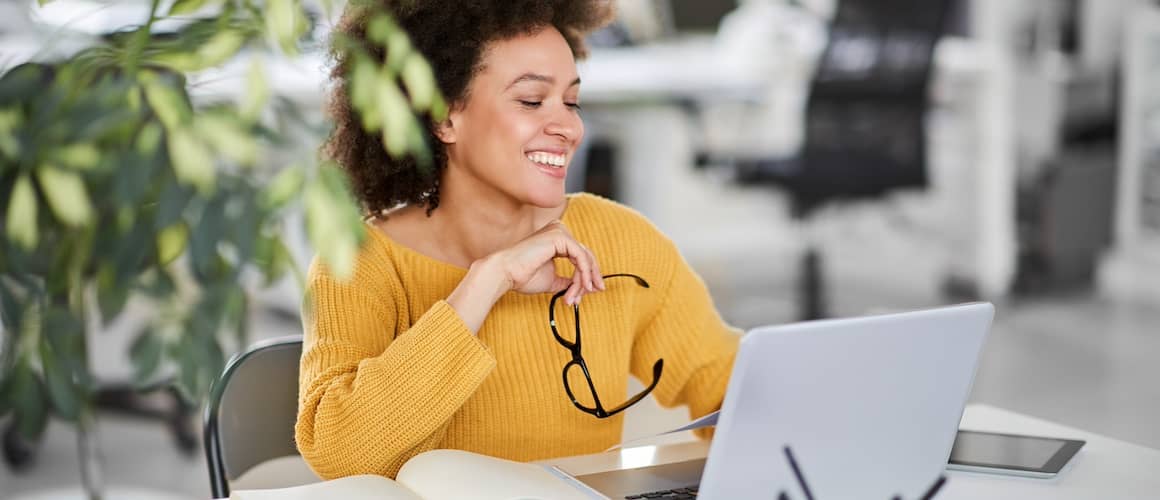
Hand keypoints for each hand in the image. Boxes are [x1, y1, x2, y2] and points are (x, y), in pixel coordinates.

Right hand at [489, 220, 604, 303]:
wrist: (506, 273)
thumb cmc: (523, 276)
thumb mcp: (552, 280)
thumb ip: (567, 280)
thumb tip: (583, 286)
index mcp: (556, 239)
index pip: (580, 255)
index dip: (588, 273)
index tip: (592, 289)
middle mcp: (559, 231)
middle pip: (586, 254)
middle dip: (591, 276)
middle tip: (596, 291)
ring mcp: (559, 231)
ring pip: (584, 257)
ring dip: (583, 280)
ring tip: (575, 296)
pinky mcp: (560, 236)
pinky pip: (581, 257)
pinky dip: (582, 274)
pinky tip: (580, 286)